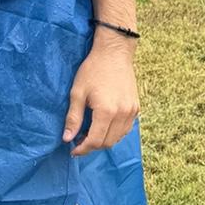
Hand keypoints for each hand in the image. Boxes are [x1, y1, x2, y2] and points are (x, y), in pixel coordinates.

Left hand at [62, 35, 138, 155]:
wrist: (114, 53)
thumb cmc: (93, 70)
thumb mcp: (77, 92)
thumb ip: (73, 118)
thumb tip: (67, 139)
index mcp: (106, 111)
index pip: (95, 141)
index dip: (82, 149)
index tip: (73, 150)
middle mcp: (122, 114)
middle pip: (107, 143)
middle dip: (92, 146)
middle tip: (79, 141)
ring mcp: (132, 111)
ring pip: (118, 138)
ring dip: (103, 141)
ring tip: (89, 133)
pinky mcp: (136, 108)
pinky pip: (126, 129)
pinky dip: (114, 133)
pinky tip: (103, 126)